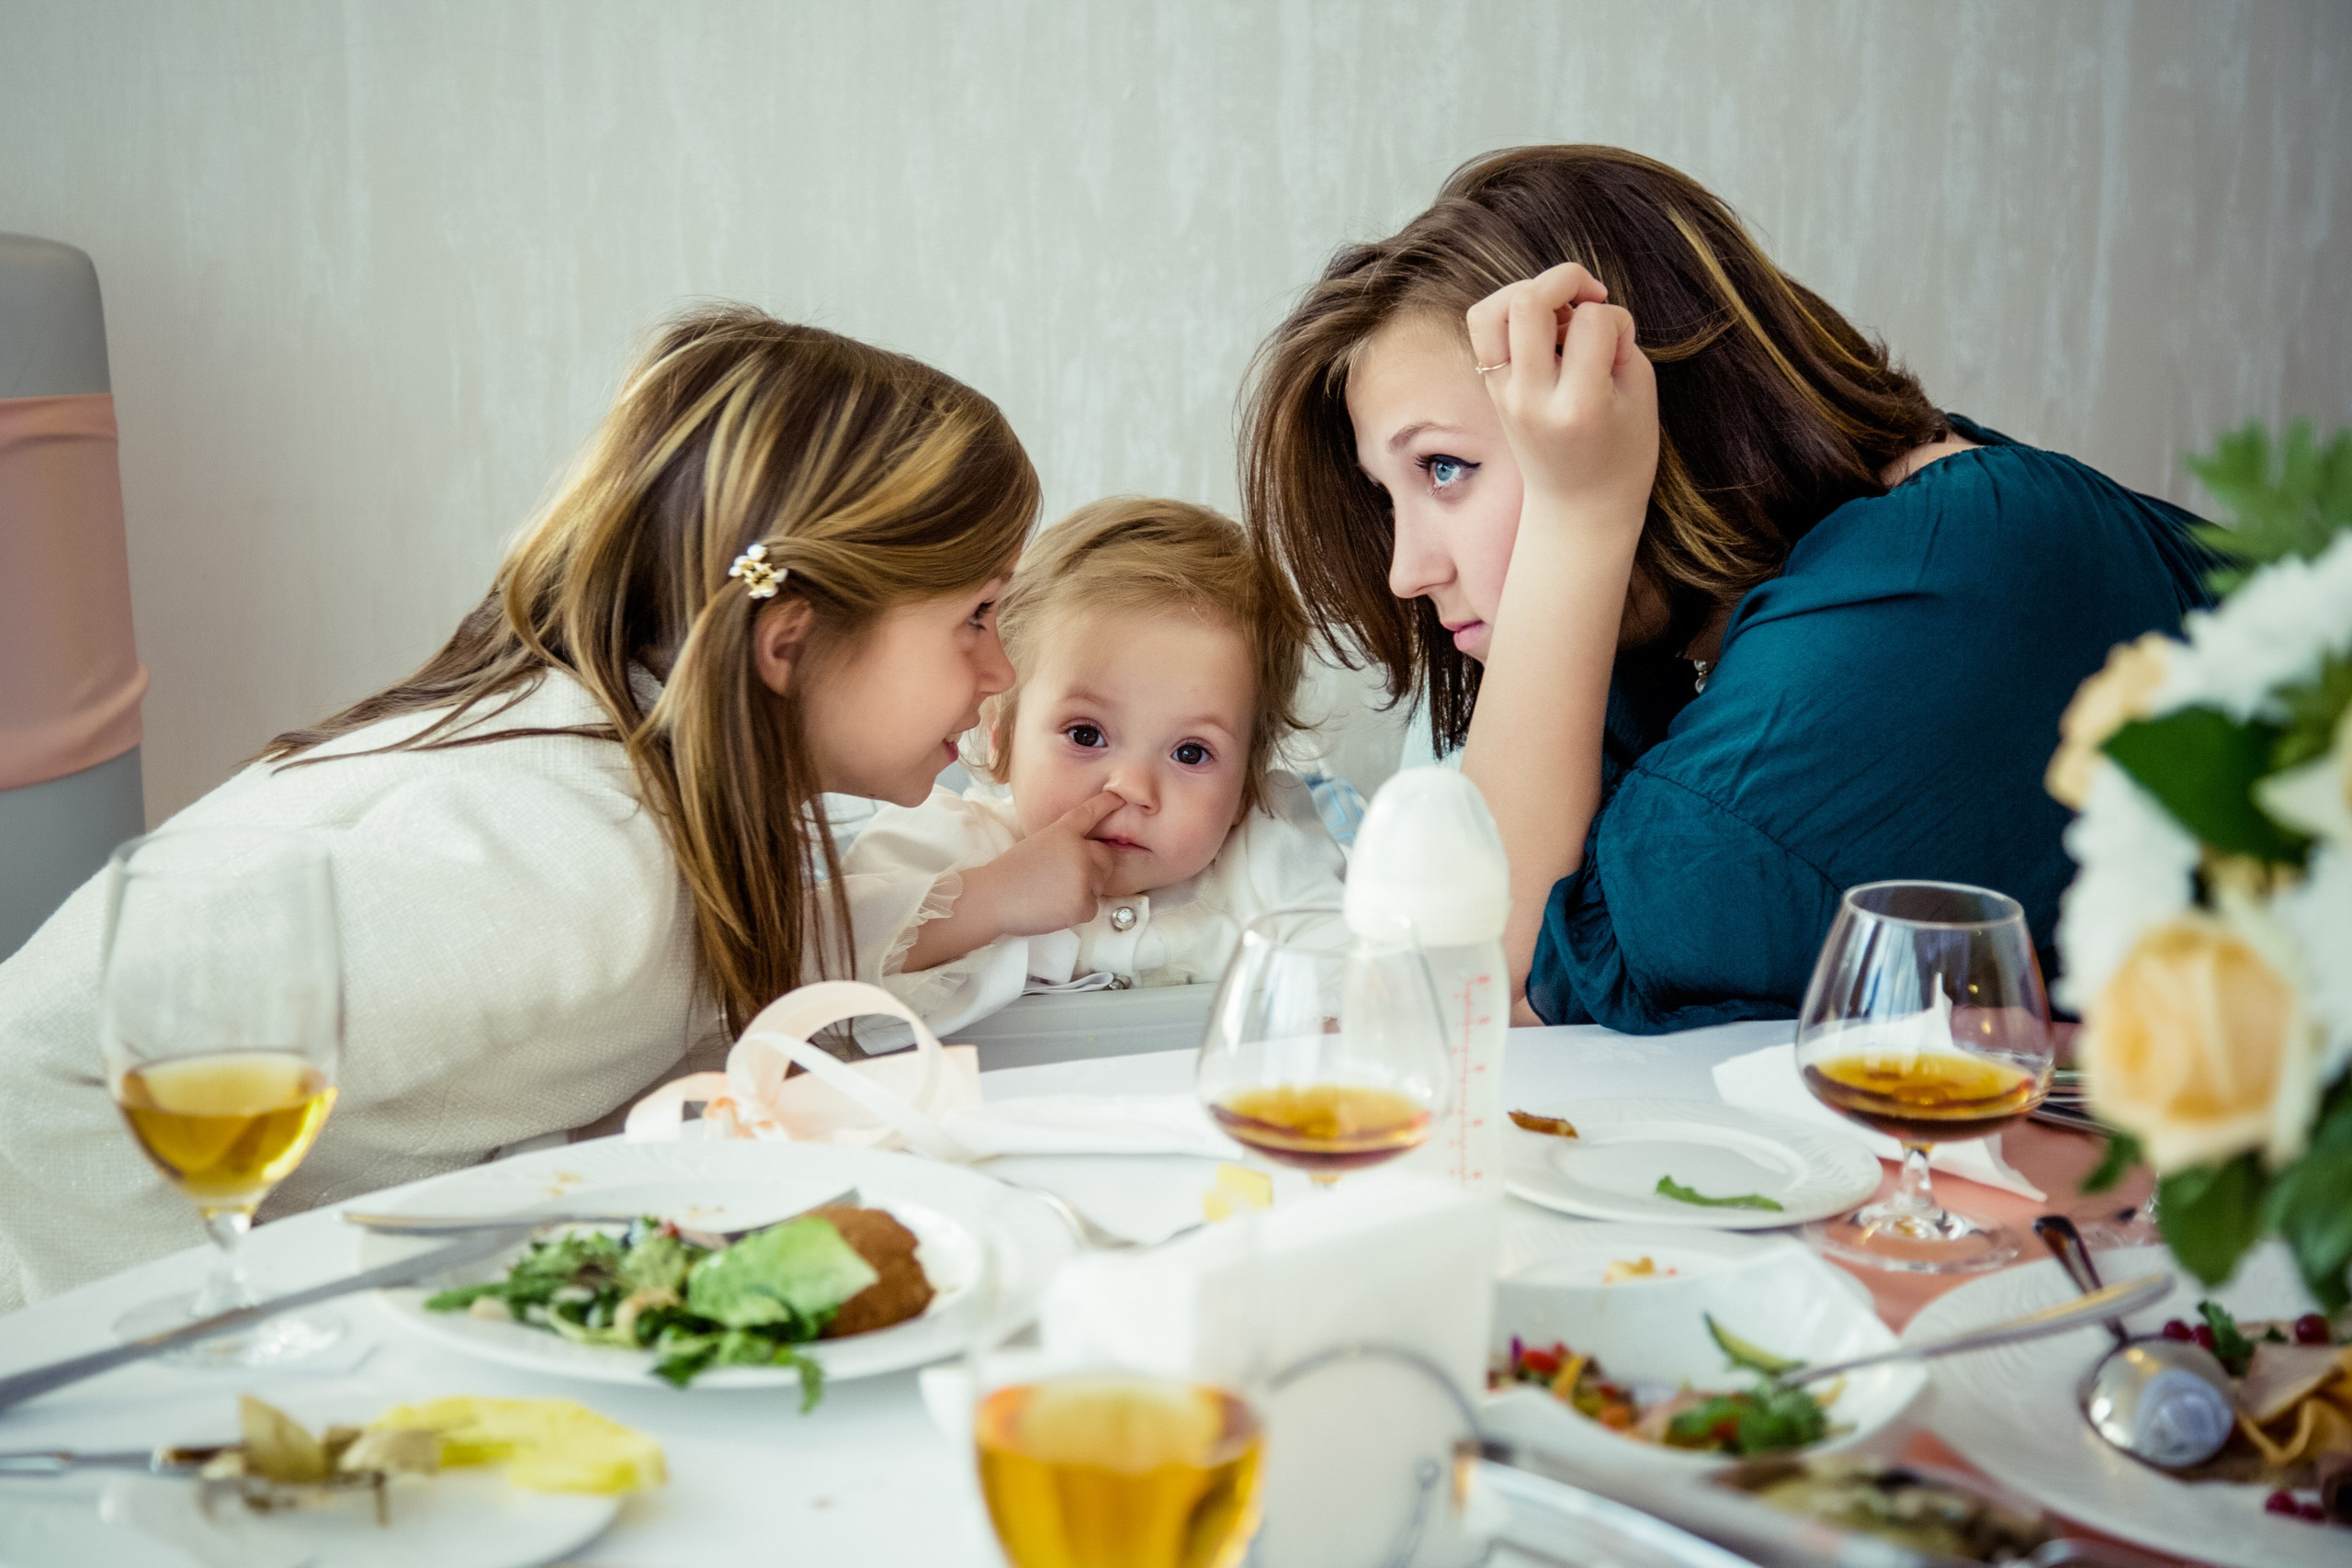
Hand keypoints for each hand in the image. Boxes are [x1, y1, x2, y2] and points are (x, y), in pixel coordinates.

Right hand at [959, 790, 1122, 938]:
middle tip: (1063, 879)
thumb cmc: (1008, 873)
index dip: (1106, 804)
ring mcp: (1084, 878)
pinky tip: (1054, 908)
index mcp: (1064, 831)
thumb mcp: (1038, 843)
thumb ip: (1064, 844)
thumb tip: (1083, 856)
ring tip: (1053, 893)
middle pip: (1106, 858)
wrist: (992, 897)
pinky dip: (1076, 911)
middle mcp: (1080, 851)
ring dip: (1083, 891)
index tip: (1118, 796)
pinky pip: (1091, 908)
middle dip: (1093, 868)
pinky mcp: (1083, 904)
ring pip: (1099, 885)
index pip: (1090, 813)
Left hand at [1464, 262, 1658, 534]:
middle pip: (1527, 302)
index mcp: (1578, 406)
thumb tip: (1582, 305)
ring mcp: (1503, 394)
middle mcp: (1531, 398)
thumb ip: (1616, 340)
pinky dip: (1513, 312)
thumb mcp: (1639, 395)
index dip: (1615, 318)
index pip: (1593, 320)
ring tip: (1559, 310)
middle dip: (1565, 278)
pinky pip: (1486, 329)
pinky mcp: (1491, 390)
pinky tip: (1544, 327)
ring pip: (1490, 310)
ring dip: (1528, 290)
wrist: (1578, 512)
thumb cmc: (1623, 455)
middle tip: (1588, 297)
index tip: (1620, 348)